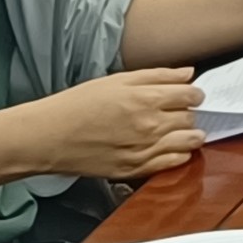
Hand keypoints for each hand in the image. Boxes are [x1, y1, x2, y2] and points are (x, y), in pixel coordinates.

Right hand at [16, 68, 203, 180]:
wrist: (49, 137)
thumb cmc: (77, 105)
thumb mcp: (117, 80)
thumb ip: (157, 75)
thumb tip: (188, 73)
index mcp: (147, 99)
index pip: (192, 96)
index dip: (193, 94)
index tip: (188, 95)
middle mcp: (150, 125)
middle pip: (191, 118)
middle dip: (188, 113)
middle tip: (178, 112)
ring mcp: (145, 149)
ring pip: (188, 141)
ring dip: (190, 134)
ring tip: (180, 130)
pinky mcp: (136, 169)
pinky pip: (173, 163)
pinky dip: (179, 154)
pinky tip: (171, 147)